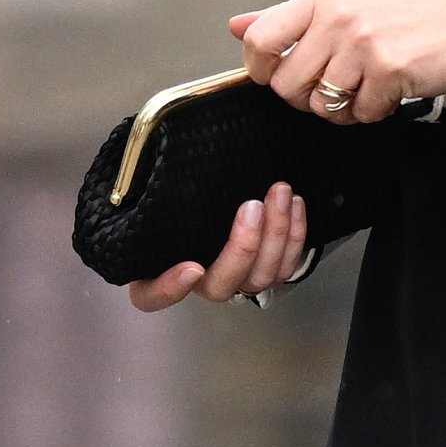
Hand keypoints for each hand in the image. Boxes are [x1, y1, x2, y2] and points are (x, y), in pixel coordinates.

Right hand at [127, 180, 306, 311]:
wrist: (228, 177)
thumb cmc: (189, 180)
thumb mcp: (166, 176)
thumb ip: (160, 176)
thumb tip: (170, 150)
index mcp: (159, 264)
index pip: (150, 295)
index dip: (168, 290)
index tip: (191, 268)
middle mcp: (198, 278)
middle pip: (219, 286)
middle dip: (243, 247)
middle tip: (252, 206)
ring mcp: (236, 275)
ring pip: (259, 278)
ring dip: (276, 235)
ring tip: (281, 193)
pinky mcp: (266, 266)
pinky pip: (285, 266)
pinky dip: (295, 237)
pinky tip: (295, 204)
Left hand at [229, 0, 445, 123]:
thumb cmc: (414, 15)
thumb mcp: (347, 3)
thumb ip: (288, 18)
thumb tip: (239, 25)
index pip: (261, 39)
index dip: (260, 70)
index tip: (275, 76)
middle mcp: (339, 17)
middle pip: (287, 84)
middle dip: (308, 98)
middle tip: (337, 85)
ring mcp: (363, 44)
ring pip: (320, 105)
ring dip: (342, 108)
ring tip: (365, 87)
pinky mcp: (388, 71)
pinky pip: (360, 115)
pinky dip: (374, 112)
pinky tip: (390, 90)